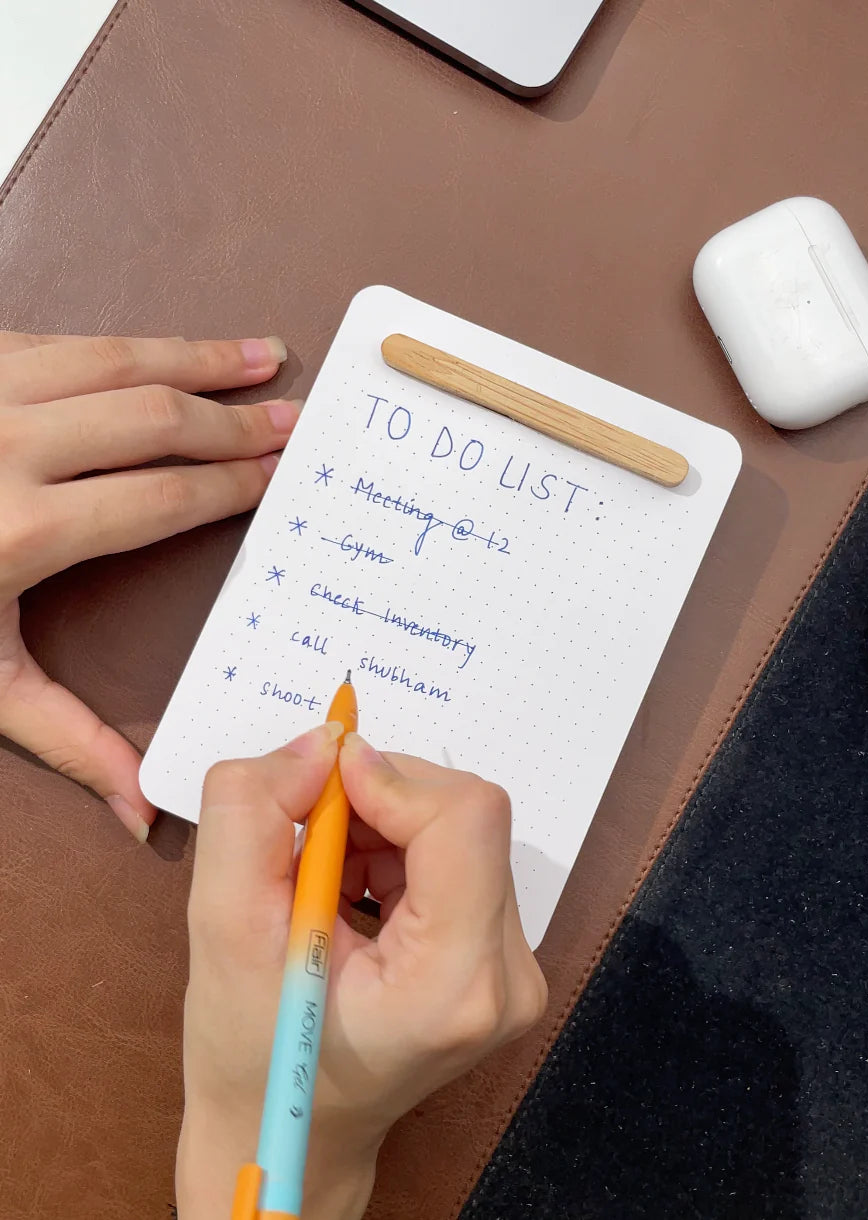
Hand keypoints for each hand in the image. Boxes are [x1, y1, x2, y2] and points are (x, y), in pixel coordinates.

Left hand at [0, 330, 296, 840]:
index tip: (280, 473)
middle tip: (296, 418)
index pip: (164, 496)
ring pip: (114, 358)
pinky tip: (166, 350)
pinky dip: (125, 346)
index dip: (232, 482)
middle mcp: (8, 447)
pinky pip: (62, 342)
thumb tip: (143, 816)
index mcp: (23, 531)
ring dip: (197, 355)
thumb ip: (68, 741)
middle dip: (235, 416)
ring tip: (262, 357)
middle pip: (155, 418)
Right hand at [178, 727, 546, 1219]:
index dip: (391, 779)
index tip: (322, 783)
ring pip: (459, 826)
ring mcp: (512, 968)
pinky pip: (457, 852)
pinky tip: (350, 886)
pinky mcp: (499, 953)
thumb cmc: (253, 1056)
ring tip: (320, 878)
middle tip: (305, 840)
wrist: (288, 1135)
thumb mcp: (220, 927)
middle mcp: (505, 976)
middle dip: (376, 803)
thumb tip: (320, 744)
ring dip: (381, 824)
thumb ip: (252, 814)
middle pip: (464, 816)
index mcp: (451, 984)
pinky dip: (395, 846)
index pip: (465, 820)